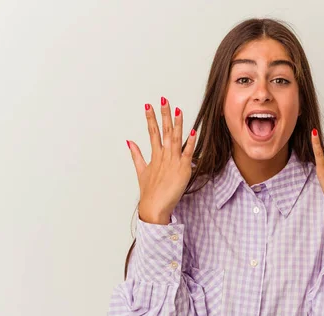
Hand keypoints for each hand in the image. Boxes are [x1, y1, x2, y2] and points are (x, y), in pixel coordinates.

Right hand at [126, 97, 196, 223]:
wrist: (154, 207)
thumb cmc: (149, 193)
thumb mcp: (141, 172)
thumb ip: (136, 155)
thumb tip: (130, 142)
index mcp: (155, 156)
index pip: (152, 132)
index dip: (151, 118)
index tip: (149, 105)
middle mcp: (163, 156)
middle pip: (164, 131)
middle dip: (163, 114)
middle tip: (163, 100)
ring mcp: (173, 162)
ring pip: (175, 138)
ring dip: (177, 123)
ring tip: (177, 109)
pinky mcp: (183, 169)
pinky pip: (188, 153)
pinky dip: (191, 142)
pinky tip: (193, 130)